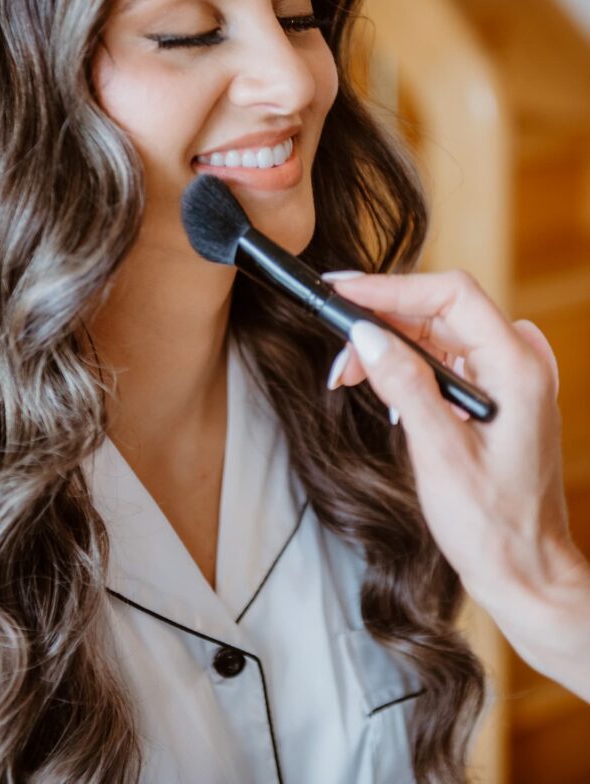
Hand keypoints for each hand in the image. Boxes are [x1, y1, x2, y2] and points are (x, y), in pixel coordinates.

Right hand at [325, 269, 589, 699]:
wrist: (525, 572)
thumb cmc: (492, 526)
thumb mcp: (440, 455)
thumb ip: (404, 386)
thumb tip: (365, 335)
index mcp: (518, 369)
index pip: (451, 296)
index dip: (392, 288)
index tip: (344, 292)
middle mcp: (520, 363)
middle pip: (442, 310)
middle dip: (382, 320)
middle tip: (334, 340)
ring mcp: (510, 378)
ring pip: (439, 332)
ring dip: (390, 345)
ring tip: (347, 374)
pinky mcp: (495, 394)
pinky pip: (446, 358)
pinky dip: (408, 365)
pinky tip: (380, 385)